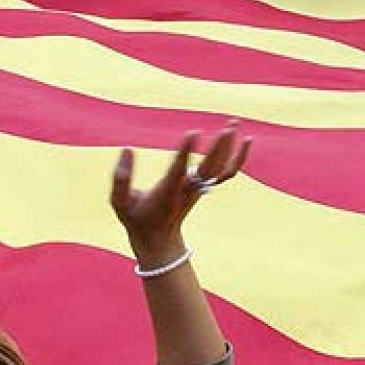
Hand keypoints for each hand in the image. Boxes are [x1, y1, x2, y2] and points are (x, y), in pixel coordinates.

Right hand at [111, 123, 250, 264]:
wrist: (158, 241)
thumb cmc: (136, 218)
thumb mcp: (120, 203)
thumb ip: (120, 178)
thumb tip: (127, 149)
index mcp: (167, 193)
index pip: (179, 170)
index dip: (186, 152)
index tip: (193, 132)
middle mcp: (187, 190)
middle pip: (210, 169)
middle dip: (221, 148)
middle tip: (229, 126)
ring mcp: (199, 189)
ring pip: (221, 170)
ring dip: (231, 148)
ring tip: (234, 123)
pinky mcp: (204, 187)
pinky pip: (226, 173)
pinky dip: (237, 158)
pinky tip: (244, 140)